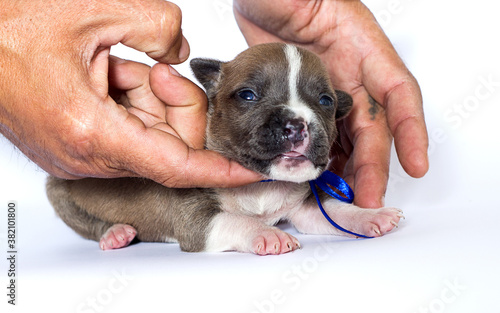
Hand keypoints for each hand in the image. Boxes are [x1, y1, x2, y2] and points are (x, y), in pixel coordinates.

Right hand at [0, 0, 260, 186]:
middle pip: (166, 146)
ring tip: (114, 64)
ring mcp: (78, 155)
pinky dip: (130, 103)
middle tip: (154, 66)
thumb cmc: (12, 26)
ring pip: (147, 138)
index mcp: (92, 131)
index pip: (177, 166)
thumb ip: (159, 26)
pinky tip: (108, 74)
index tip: (251, 172)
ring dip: (146, 98)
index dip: (220, 170)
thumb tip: (181, 51)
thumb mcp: (96, 9)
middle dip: (174, 104)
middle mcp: (85, 155)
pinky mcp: (75, 146)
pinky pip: (126, 133)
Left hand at [234, 0, 428, 206]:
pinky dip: (323, 154)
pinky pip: (322, 131)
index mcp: (361, 48)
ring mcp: (330, 87)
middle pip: (371, 125)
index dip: (411, 130)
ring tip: (345, 197)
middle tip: (367, 199)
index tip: (416, 164)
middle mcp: (351, 73)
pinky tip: (318, 174)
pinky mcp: (308, 97)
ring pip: (348, 134)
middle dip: (373, 165)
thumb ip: (310, 16)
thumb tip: (309, 34)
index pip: (397, 92)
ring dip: (351, 166)